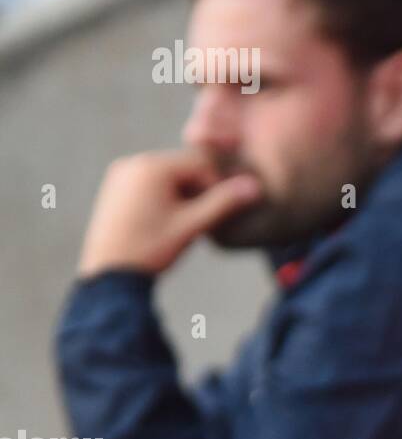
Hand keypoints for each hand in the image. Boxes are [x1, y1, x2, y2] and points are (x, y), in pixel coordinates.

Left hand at [77, 149, 262, 277]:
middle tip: (202, 219)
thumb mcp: (192, 225)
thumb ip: (224, 202)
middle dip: (198, 190)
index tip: (218, 212)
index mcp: (151, 166)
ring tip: (184, 222)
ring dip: (183, 194)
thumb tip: (255, 186)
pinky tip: (166, 221)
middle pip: (184, 168)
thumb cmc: (151, 249)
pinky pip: (150, 182)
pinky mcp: (115, 187)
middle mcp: (133, 163)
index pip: (201, 163)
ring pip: (168, 176)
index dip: (217, 186)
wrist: (109, 275)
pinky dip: (164, 196)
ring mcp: (121, 174)